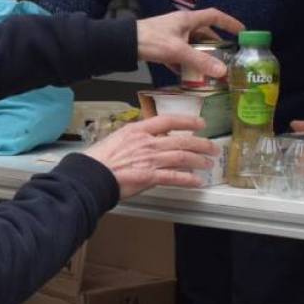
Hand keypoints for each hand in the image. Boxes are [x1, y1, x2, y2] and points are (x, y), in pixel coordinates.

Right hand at [84, 115, 220, 198]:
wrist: (91, 175)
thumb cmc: (98, 159)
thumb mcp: (116, 139)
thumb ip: (134, 139)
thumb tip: (146, 141)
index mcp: (137, 130)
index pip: (168, 121)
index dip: (187, 121)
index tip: (199, 123)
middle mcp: (147, 143)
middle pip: (181, 141)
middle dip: (201, 144)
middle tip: (212, 147)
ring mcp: (150, 160)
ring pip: (182, 158)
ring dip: (199, 161)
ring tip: (208, 164)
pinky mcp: (150, 177)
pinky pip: (175, 177)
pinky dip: (189, 180)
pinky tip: (197, 182)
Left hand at [136, 9, 244, 79]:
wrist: (124, 44)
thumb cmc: (151, 40)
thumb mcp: (178, 51)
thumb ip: (200, 61)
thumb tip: (224, 71)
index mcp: (188, 20)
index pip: (215, 16)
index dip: (229, 22)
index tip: (242, 31)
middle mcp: (182, 25)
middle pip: (205, 34)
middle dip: (216, 46)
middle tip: (228, 59)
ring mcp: (172, 36)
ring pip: (192, 46)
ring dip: (201, 57)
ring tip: (212, 71)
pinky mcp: (163, 47)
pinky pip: (180, 55)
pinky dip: (187, 64)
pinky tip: (190, 77)